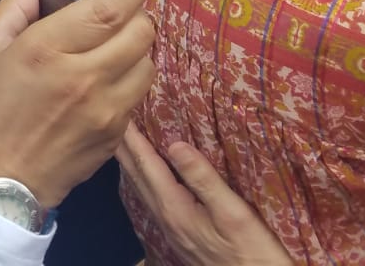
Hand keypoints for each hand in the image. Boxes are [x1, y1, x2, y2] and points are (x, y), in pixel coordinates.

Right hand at [0, 0, 164, 207]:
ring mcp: (106, 109)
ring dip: (135, 48)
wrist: (0, 182)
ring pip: (147, 62)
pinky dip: (129, 78)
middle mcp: (84, 77)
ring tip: (109, 50)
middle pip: (140, 32)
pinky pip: (139, 93)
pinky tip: (104, 82)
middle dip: (136, 14)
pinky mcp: (117, 135)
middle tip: (118, 14)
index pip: (108, 9)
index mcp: (46, 51)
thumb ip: (13, 14)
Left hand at [118, 125, 292, 265]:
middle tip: (113, 119)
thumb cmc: (251, 252)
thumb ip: (203, 179)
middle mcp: (166, 218)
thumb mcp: (233, 213)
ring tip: (123, 141)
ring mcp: (171, 228)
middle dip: (124, 146)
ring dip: (131, 162)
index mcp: (174, 208)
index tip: (121, 113)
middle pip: (137, 175)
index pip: (146, 165)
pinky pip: (152, 198)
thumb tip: (175, 145)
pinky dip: (143, 178)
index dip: (133, 138)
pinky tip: (145, 175)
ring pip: (142, 188)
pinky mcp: (180, 234)